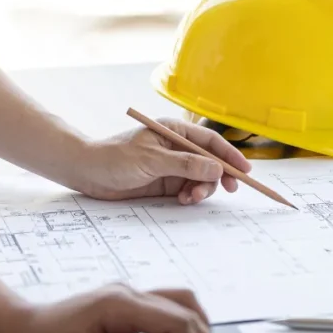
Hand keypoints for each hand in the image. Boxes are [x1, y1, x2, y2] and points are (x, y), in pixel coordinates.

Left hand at [81, 118, 251, 204]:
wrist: (87, 173)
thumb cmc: (114, 158)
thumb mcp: (151, 160)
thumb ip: (185, 165)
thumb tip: (216, 169)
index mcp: (174, 131)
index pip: (210, 141)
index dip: (230, 155)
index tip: (245, 171)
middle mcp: (177, 147)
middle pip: (210, 162)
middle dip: (219, 176)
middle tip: (228, 190)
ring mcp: (172, 166)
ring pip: (201, 179)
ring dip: (202, 189)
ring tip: (191, 197)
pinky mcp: (165, 183)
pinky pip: (188, 189)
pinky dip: (191, 196)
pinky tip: (183, 200)